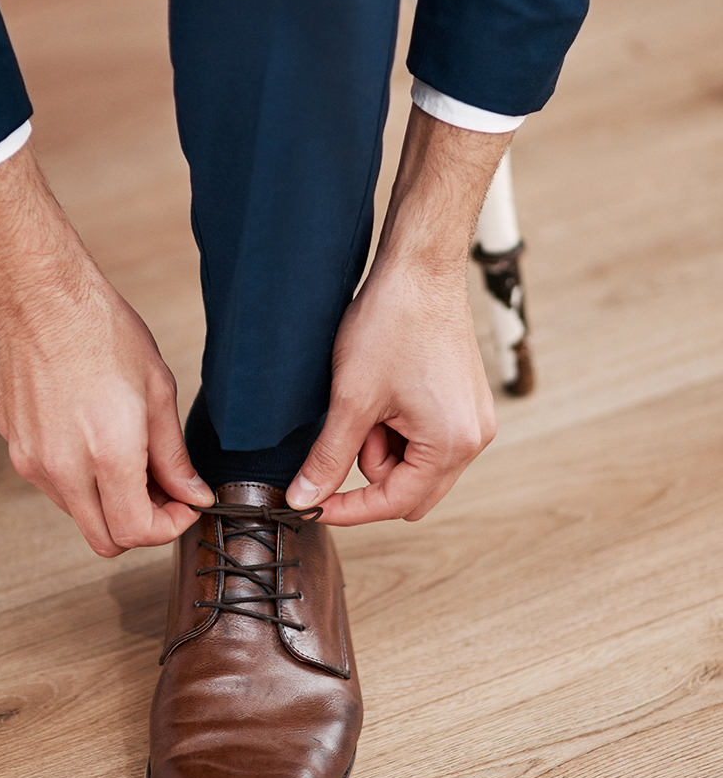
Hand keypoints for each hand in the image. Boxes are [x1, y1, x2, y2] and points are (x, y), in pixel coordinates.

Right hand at [0, 143, 211, 555]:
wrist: (37, 296)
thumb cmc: (98, 329)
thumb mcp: (157, 389)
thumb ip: (173, 454)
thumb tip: (191, 493)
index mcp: (107, 453)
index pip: (137, 532)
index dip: (168, 527)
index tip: (182, 505)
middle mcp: (63, 468)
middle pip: (104, 540)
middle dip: (138, 525)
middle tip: (160, 491)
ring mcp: (32, 460)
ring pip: (77, 514)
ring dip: (106, 502)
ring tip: (127, 455)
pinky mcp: (14, 447)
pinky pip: (51, 484)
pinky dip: (78, 477)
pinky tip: (91, 435)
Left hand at [288, 105, 512, 524]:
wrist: (418, 269)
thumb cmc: (391, 326)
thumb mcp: (350, 399)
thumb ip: (328, 458)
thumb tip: (304, 499)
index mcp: (452, 445)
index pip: (395, 503)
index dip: (349, 508)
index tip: (310, 503)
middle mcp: (473, 439)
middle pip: (410, 489)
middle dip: (368, 469)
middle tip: (344, 428)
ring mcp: (471, 420)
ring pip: (412, 461)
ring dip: (378, 443)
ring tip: (364, 395)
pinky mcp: (462, 401)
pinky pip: (422, 436)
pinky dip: (393, 424)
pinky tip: (381, 388)